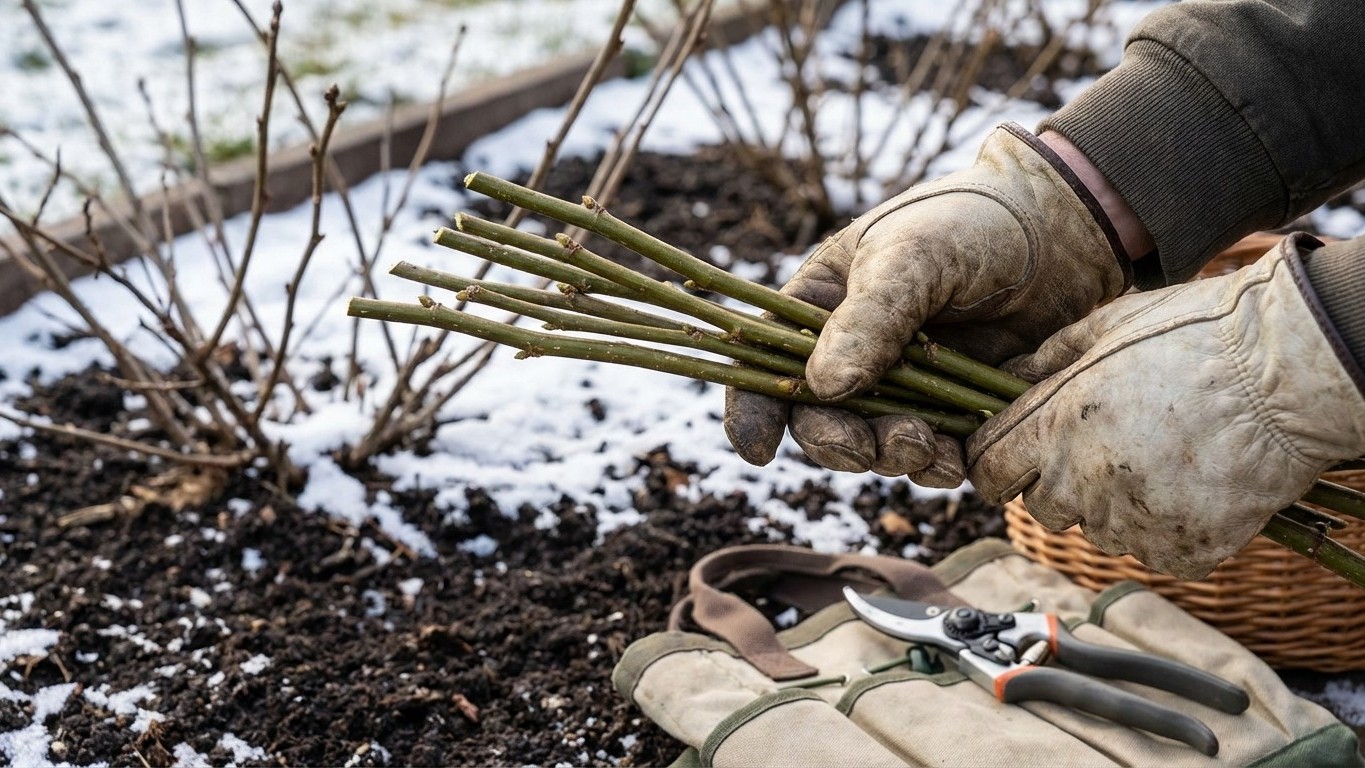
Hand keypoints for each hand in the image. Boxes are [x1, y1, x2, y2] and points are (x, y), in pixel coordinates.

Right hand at [724, 123, 1131, 485]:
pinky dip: (936, 466)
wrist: (1068, 229)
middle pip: (819, 419)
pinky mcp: (954, 408)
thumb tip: (823, 387)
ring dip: (890, 457)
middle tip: (866, 448)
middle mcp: (854, 350)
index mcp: (822, 305)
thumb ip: (868, 320)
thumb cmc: (974, 222)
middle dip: (838, 444)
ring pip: (874, 445)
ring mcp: (905, 383)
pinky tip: (955, 458)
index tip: (758, 450)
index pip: (764, 359)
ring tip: (924, 445)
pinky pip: (931, 456)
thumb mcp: (912, 257)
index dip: (753, 408)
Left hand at [967, 234, 1364, 578]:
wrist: (1289, 374)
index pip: (987, 471)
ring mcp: (1133, 523)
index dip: (997, 464)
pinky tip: (1193, 484)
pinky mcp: (1182, 550)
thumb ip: (1047, 357)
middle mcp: (1083, 483)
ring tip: (1161, 458)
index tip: (1013, 458)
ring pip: (1100, 532)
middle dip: (1060, 484)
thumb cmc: (1199, 335)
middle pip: (1042, 509)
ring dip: (1116, 506)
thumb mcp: (1108, 325)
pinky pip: (1155, 550)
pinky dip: (1169, 528)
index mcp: (1053, 427)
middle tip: (1105, 448)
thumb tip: (1006, 376)